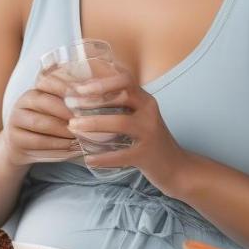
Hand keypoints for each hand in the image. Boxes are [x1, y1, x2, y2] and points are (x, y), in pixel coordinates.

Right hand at [4, 70, 83, 165]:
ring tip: (82, 136)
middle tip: (87, 120)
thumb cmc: (49, 124)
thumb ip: (72, 103)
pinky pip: (39, 142)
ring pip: (42, 124)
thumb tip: (97, 99)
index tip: (87, 96)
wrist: (21, 145)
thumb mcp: (58, 110)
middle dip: (69, 113)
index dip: (68, 88)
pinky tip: (72, 148)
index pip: (50, 82)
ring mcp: (16, 120)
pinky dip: (58, 146)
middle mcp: (23, 102)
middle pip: (46, 103)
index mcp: (35, 89)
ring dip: (65, 131)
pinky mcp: (15, 139)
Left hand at [65, 66, 185, 191]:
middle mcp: (150, 112)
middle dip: (95, 97)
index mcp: (146, 101)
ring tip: (73, 127)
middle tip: (71, 104)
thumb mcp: (140, 118)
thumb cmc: (150, 141)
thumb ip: (121, 107)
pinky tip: (89, 159)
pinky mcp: (147, 155)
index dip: (102, 81)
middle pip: (124, 95)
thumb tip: (85, 99)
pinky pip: (121, 155)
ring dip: (94, 123)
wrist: (177, 168)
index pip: (126, 80)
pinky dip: (103, 157)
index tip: (80, 87)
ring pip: (121, 122)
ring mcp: (150, 133)